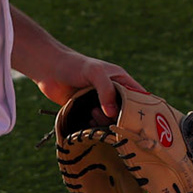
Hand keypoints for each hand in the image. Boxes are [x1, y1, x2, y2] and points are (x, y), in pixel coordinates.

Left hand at [30, 51, 144, 118]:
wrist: (49, 70)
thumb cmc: (74, 65)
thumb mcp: (95, 72)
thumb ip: (106, 90)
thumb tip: (113, 113)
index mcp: (121, 81)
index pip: (140, 98)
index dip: (144, 110)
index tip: (141, 122)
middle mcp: (113, 94)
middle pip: (126, 115)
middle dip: (119, 118)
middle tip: (107, 114)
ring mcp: (100, 105)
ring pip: (111, 122)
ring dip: (103, 122)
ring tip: (92, 112)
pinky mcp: (87, 113)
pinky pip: (96, 126)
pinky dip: (94, 127)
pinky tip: (87, 120)